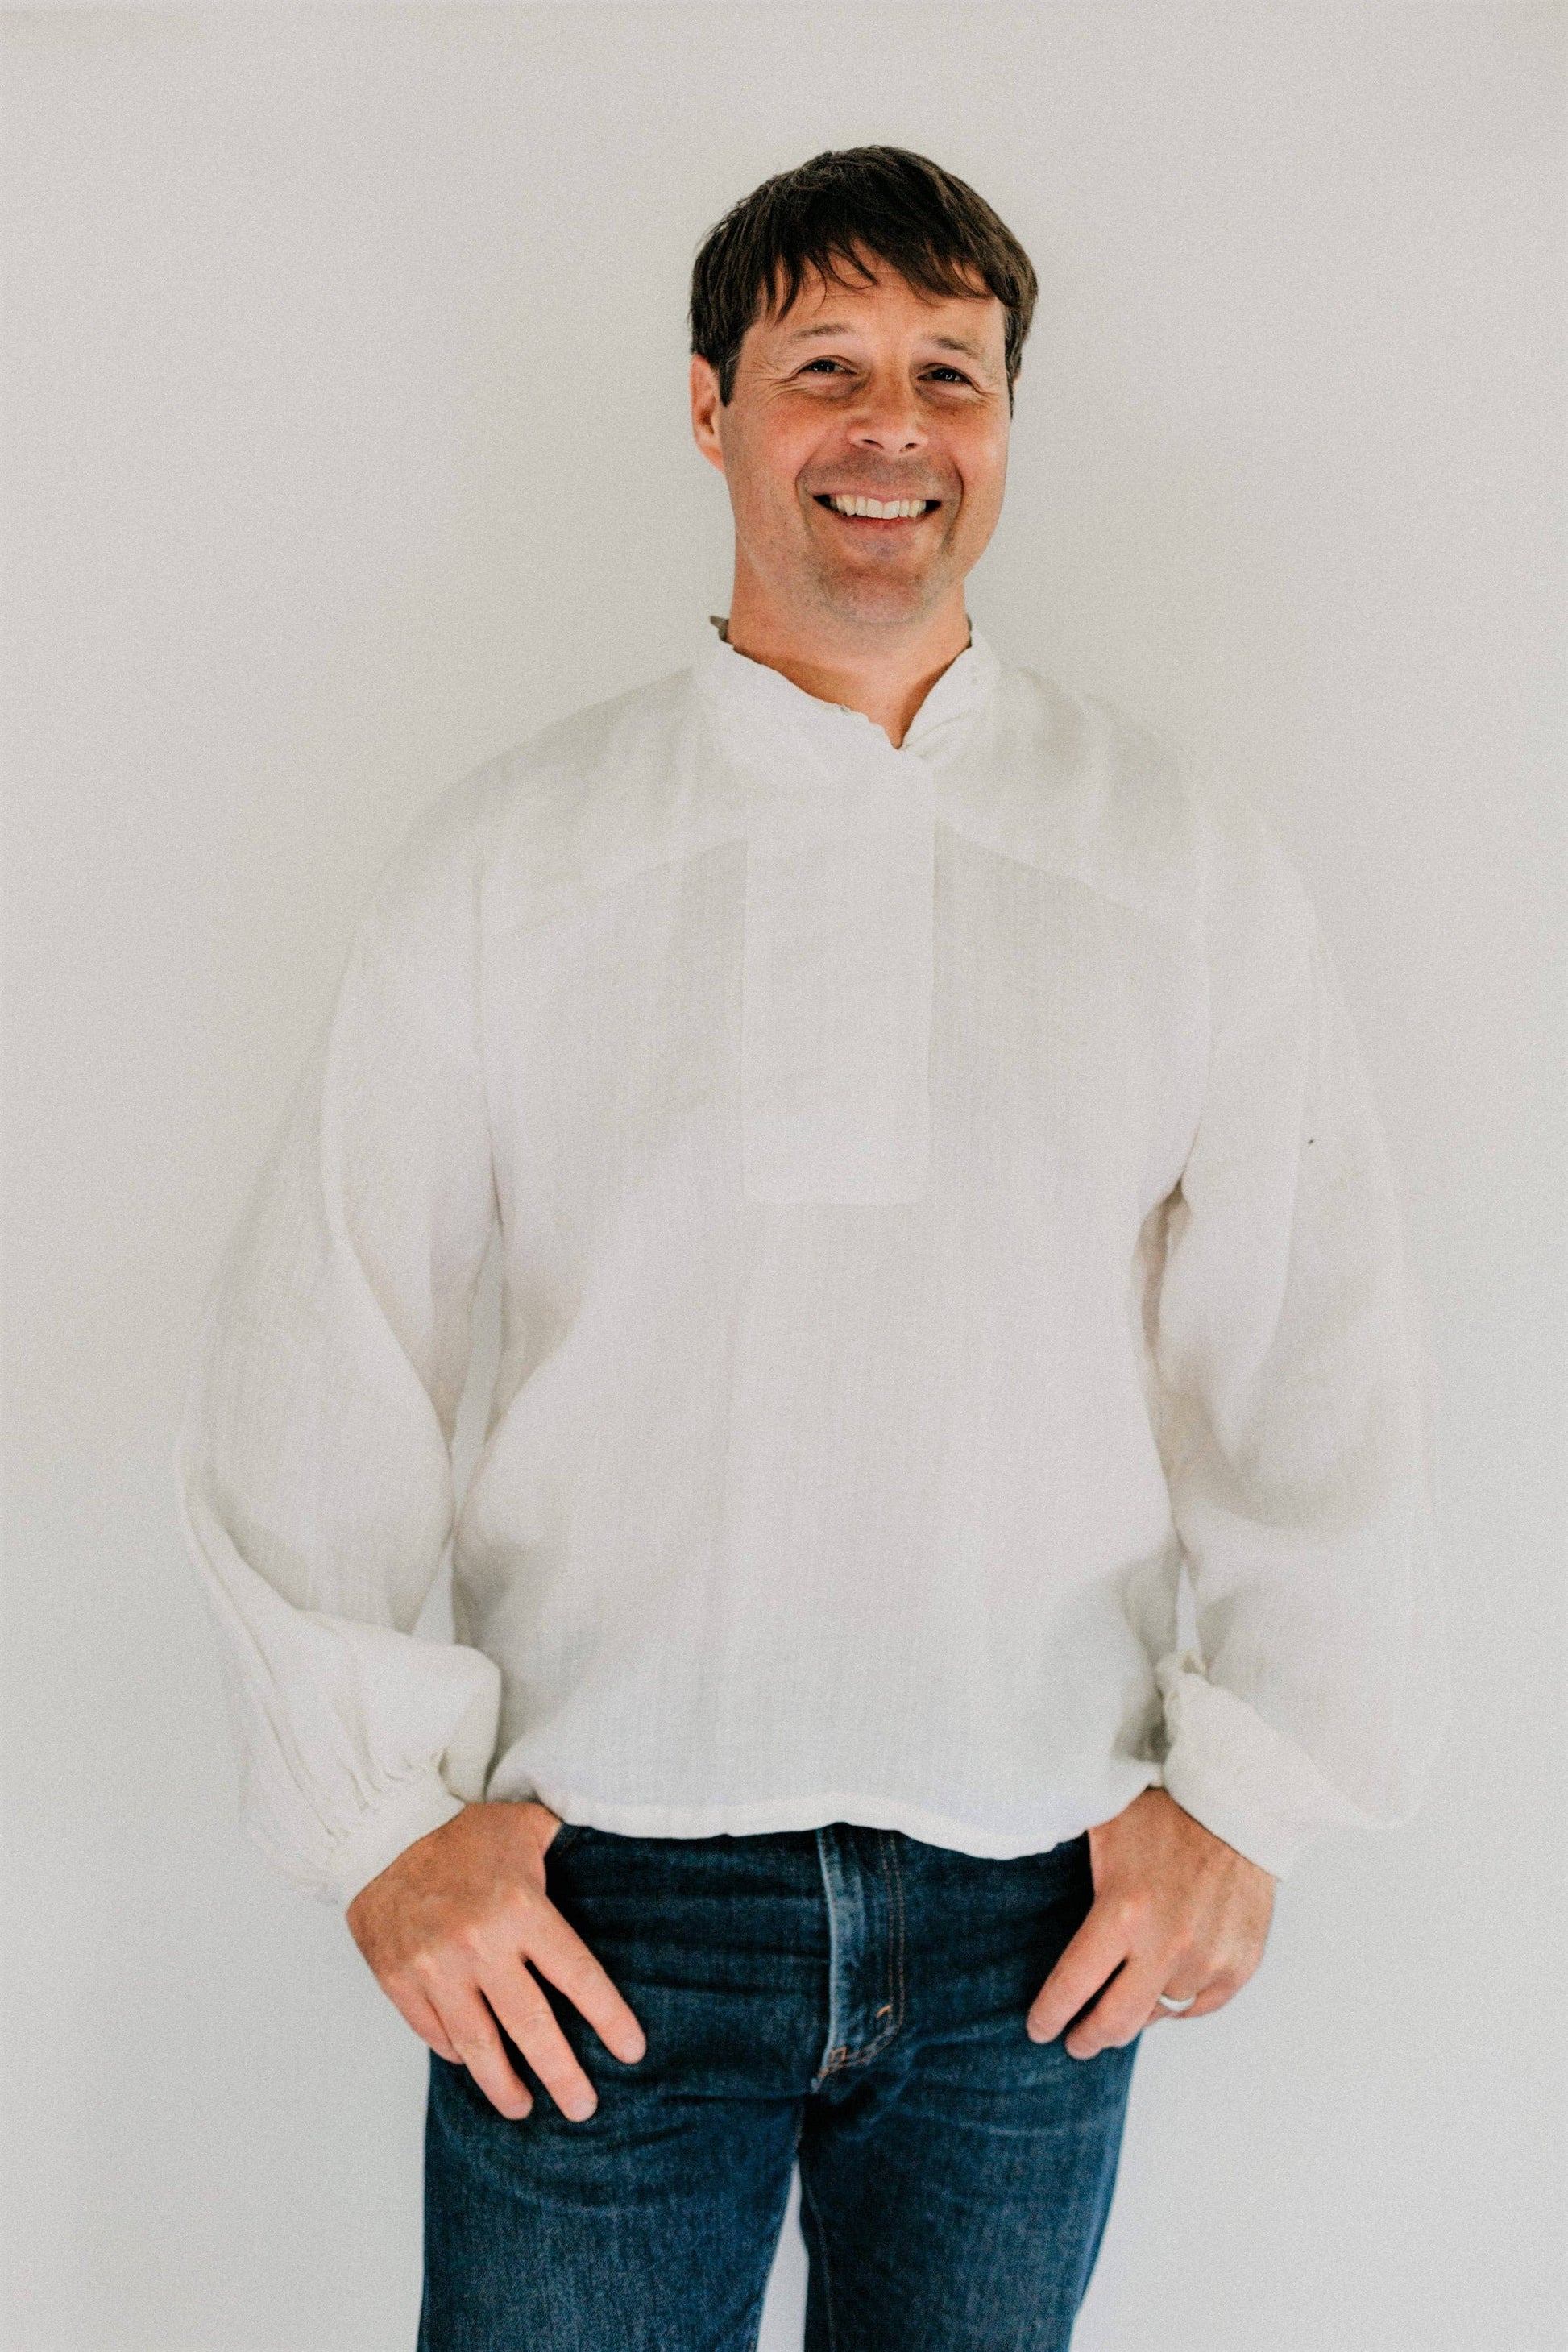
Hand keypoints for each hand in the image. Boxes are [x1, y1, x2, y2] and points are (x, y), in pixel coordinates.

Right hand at [345, 1799, 646, 2120]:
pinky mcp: (398, 1981)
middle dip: (562, 2075)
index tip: (631, 2052)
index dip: (609, 2019)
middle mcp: (479, 1944)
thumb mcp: (527, 1826)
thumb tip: (621, 1845)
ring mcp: (434, 1967)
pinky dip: (459, 2053)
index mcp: (520, 1907)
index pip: (577, 1975)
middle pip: (531, 2026)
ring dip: (504, 2085)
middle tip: (583, 2109)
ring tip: (524, 2108)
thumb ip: (570, 1845)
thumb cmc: (465, 1834)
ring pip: (478, 2046)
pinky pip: (436, 2035)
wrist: (382, 1835)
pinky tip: (476, 2063)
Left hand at [1025, 1787, 1275, 2057]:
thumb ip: (1065, 1863)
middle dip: (1087, 2039)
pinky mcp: (1240, 1965)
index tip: (1038, 2029)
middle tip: (1075, 2041)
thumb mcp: (1101, 1829)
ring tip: (1122, 2004)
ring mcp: (1208, 1960)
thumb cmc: (1163, 1812)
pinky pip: (1199, 2006)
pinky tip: (1163, 1989)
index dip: (1049, 2016)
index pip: (1072, 1988)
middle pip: (1116, 2023)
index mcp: (1123, 1912)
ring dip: (1136, 2014)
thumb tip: (1007, 1865)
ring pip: (1159, 2015)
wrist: (1237, 1805)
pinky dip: (1178, 2003)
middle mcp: (1167, 1945)